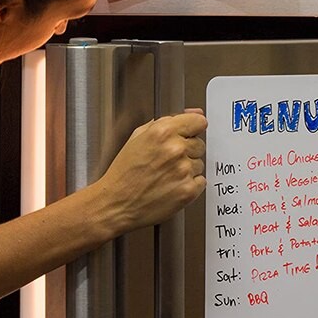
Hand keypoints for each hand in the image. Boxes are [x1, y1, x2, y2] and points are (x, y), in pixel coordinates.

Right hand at [97, 111, 206, 232]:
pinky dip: (190, 185)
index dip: (193, 128)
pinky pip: (201, 181)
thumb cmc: (124, 172)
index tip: (190, 134)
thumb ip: (168, 121)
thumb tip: (193, 113)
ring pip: (199, 164)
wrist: (116, 203)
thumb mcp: (139, 136)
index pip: (199, 122)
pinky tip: (171, 186)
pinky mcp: (188, 190)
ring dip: (187, 169)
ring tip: (166, 175)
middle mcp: (175, 149)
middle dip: (187, 150)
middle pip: (200, 144)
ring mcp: (183, 170)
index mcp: (163, 132)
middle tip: (167, 161)